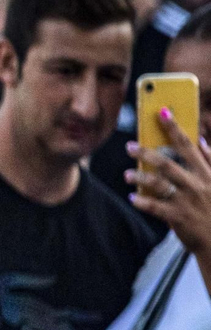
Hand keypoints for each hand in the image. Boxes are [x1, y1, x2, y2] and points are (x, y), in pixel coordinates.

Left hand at [126, 109, 210, 255]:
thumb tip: (201, 140)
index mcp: (206, 172)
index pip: (188, 144)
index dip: (174, 127)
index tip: (161, 112)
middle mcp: (196, 183)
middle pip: (168, 163)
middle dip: (147, 153)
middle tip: (129, 146)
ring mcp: (187, 200)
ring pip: (160, 184)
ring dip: (141, 177)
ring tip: (127, 174)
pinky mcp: (178, 217)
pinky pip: (157, 207)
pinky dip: (143, 202)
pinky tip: (132, 197)